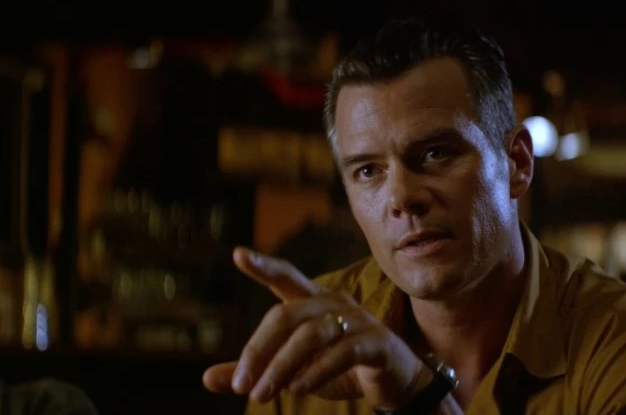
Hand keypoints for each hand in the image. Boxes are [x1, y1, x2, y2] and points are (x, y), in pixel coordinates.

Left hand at [202, 247, 430, 408]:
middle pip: (287, 315)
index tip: (238, 254)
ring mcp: (357, 320)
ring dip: (282, 366)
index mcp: (314, 302)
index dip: (264, 266)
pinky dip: (316, 371)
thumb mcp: (294, 372)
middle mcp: (334, 303)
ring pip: (311, 334)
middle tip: (241, 385)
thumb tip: (207, 378)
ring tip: (263, 394)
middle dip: (259, 349)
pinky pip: (342, 351)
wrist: (396, 383)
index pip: (286, 278)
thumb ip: (257, 371)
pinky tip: (298, 389)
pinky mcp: (376, 342)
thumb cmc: (341, 369)